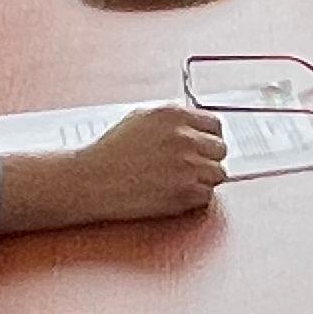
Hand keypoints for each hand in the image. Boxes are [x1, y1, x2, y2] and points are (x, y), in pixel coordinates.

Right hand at [75, 105, 228, 214]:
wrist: (92, 180)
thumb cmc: (111, 152)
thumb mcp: (141, 118)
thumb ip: (173, 121)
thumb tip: (196, 128)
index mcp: (175, 115)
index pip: (215, 125)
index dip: (209, 138)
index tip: (203, 148)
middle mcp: (184, 137)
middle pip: (220, 150)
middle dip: (207, 159)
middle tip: (189, 167)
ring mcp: (187, 165)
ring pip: (218, 173)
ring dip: (203, 179)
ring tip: (180, 181)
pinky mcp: (184, 192)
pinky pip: (206, 195)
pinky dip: (194, 197)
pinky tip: (173, 193)